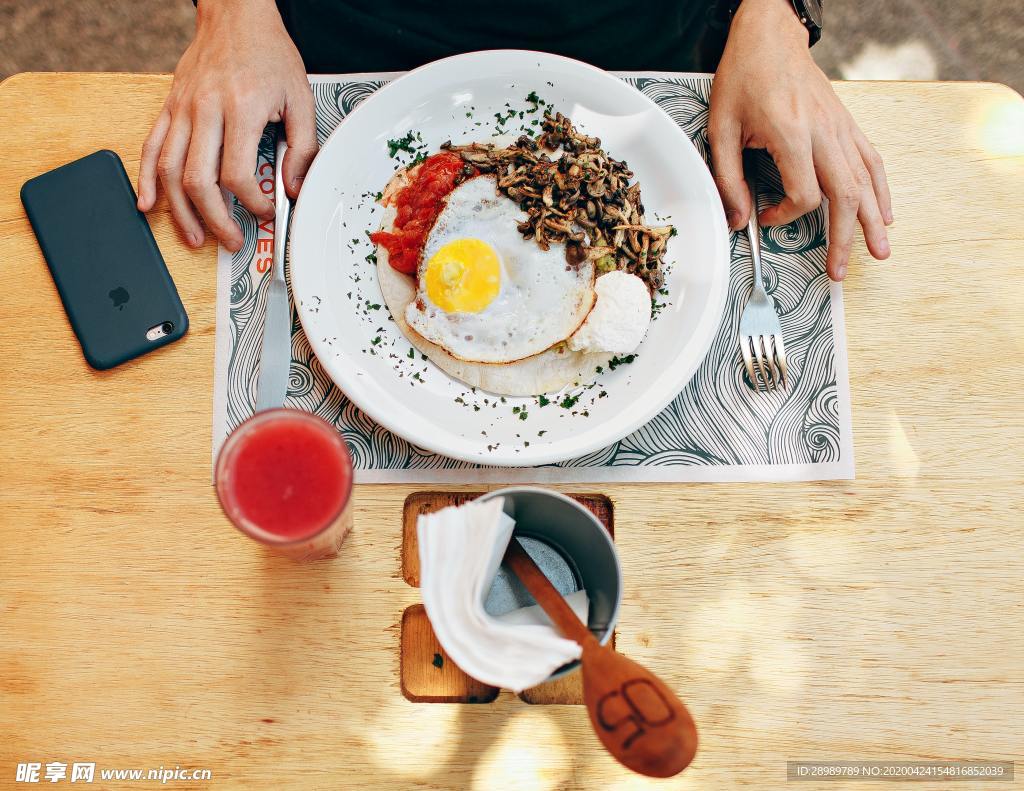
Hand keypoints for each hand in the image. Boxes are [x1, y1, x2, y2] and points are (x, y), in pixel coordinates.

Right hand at [137, 0, 316, 251]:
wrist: (236, 15)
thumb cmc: (269, 54)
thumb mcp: (301, 98)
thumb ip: (302, 147)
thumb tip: (293, 188)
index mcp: (242, 108)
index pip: (238, 173)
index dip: (252, 202)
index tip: (264, 212)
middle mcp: (206, 109)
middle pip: (200, 179)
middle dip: (215, 219)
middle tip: (232, 240)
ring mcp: (183, 109)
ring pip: (171, 170)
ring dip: (181, 211)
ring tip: (195, 237)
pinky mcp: (169, 106)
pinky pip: (151, 147)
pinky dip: (146, 179)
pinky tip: (148, 204)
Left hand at [709, 0, 892, 279]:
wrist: (769, 37)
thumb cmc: (744, 78)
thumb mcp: (721, 129)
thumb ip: (728, 178)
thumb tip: (738, 219)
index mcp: (792, 134)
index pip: (803, 194)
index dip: (784, 215)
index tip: (764, 218)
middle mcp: (824, 133)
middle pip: (845, 195)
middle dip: (845, 238)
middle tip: (839, 271)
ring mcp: (840, 128)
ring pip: (865, 181)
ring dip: (872, 220)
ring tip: (880, 252)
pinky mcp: (846, 124)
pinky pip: (871, 161)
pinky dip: (879, 190)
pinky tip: (883, 213)